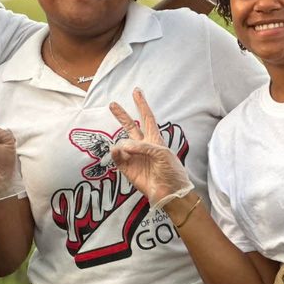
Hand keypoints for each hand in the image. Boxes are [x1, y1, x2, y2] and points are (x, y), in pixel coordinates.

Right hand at [109, 89, 194, 208]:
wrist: (170, 192)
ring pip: (121, 143)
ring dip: (121, 144)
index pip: (147, 117)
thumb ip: (142, 146)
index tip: (137, 91)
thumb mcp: (161, 153)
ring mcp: (134, 157)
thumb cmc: (171, 171)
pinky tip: (119, 153)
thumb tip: (121, 146)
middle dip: (122, 116)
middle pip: (130, 126)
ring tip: (125, 149)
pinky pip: (118, 158)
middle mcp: (143, 146)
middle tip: (112, 104)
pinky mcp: (127, 169)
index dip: (142, 104)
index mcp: (154, 139)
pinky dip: (117, 155)